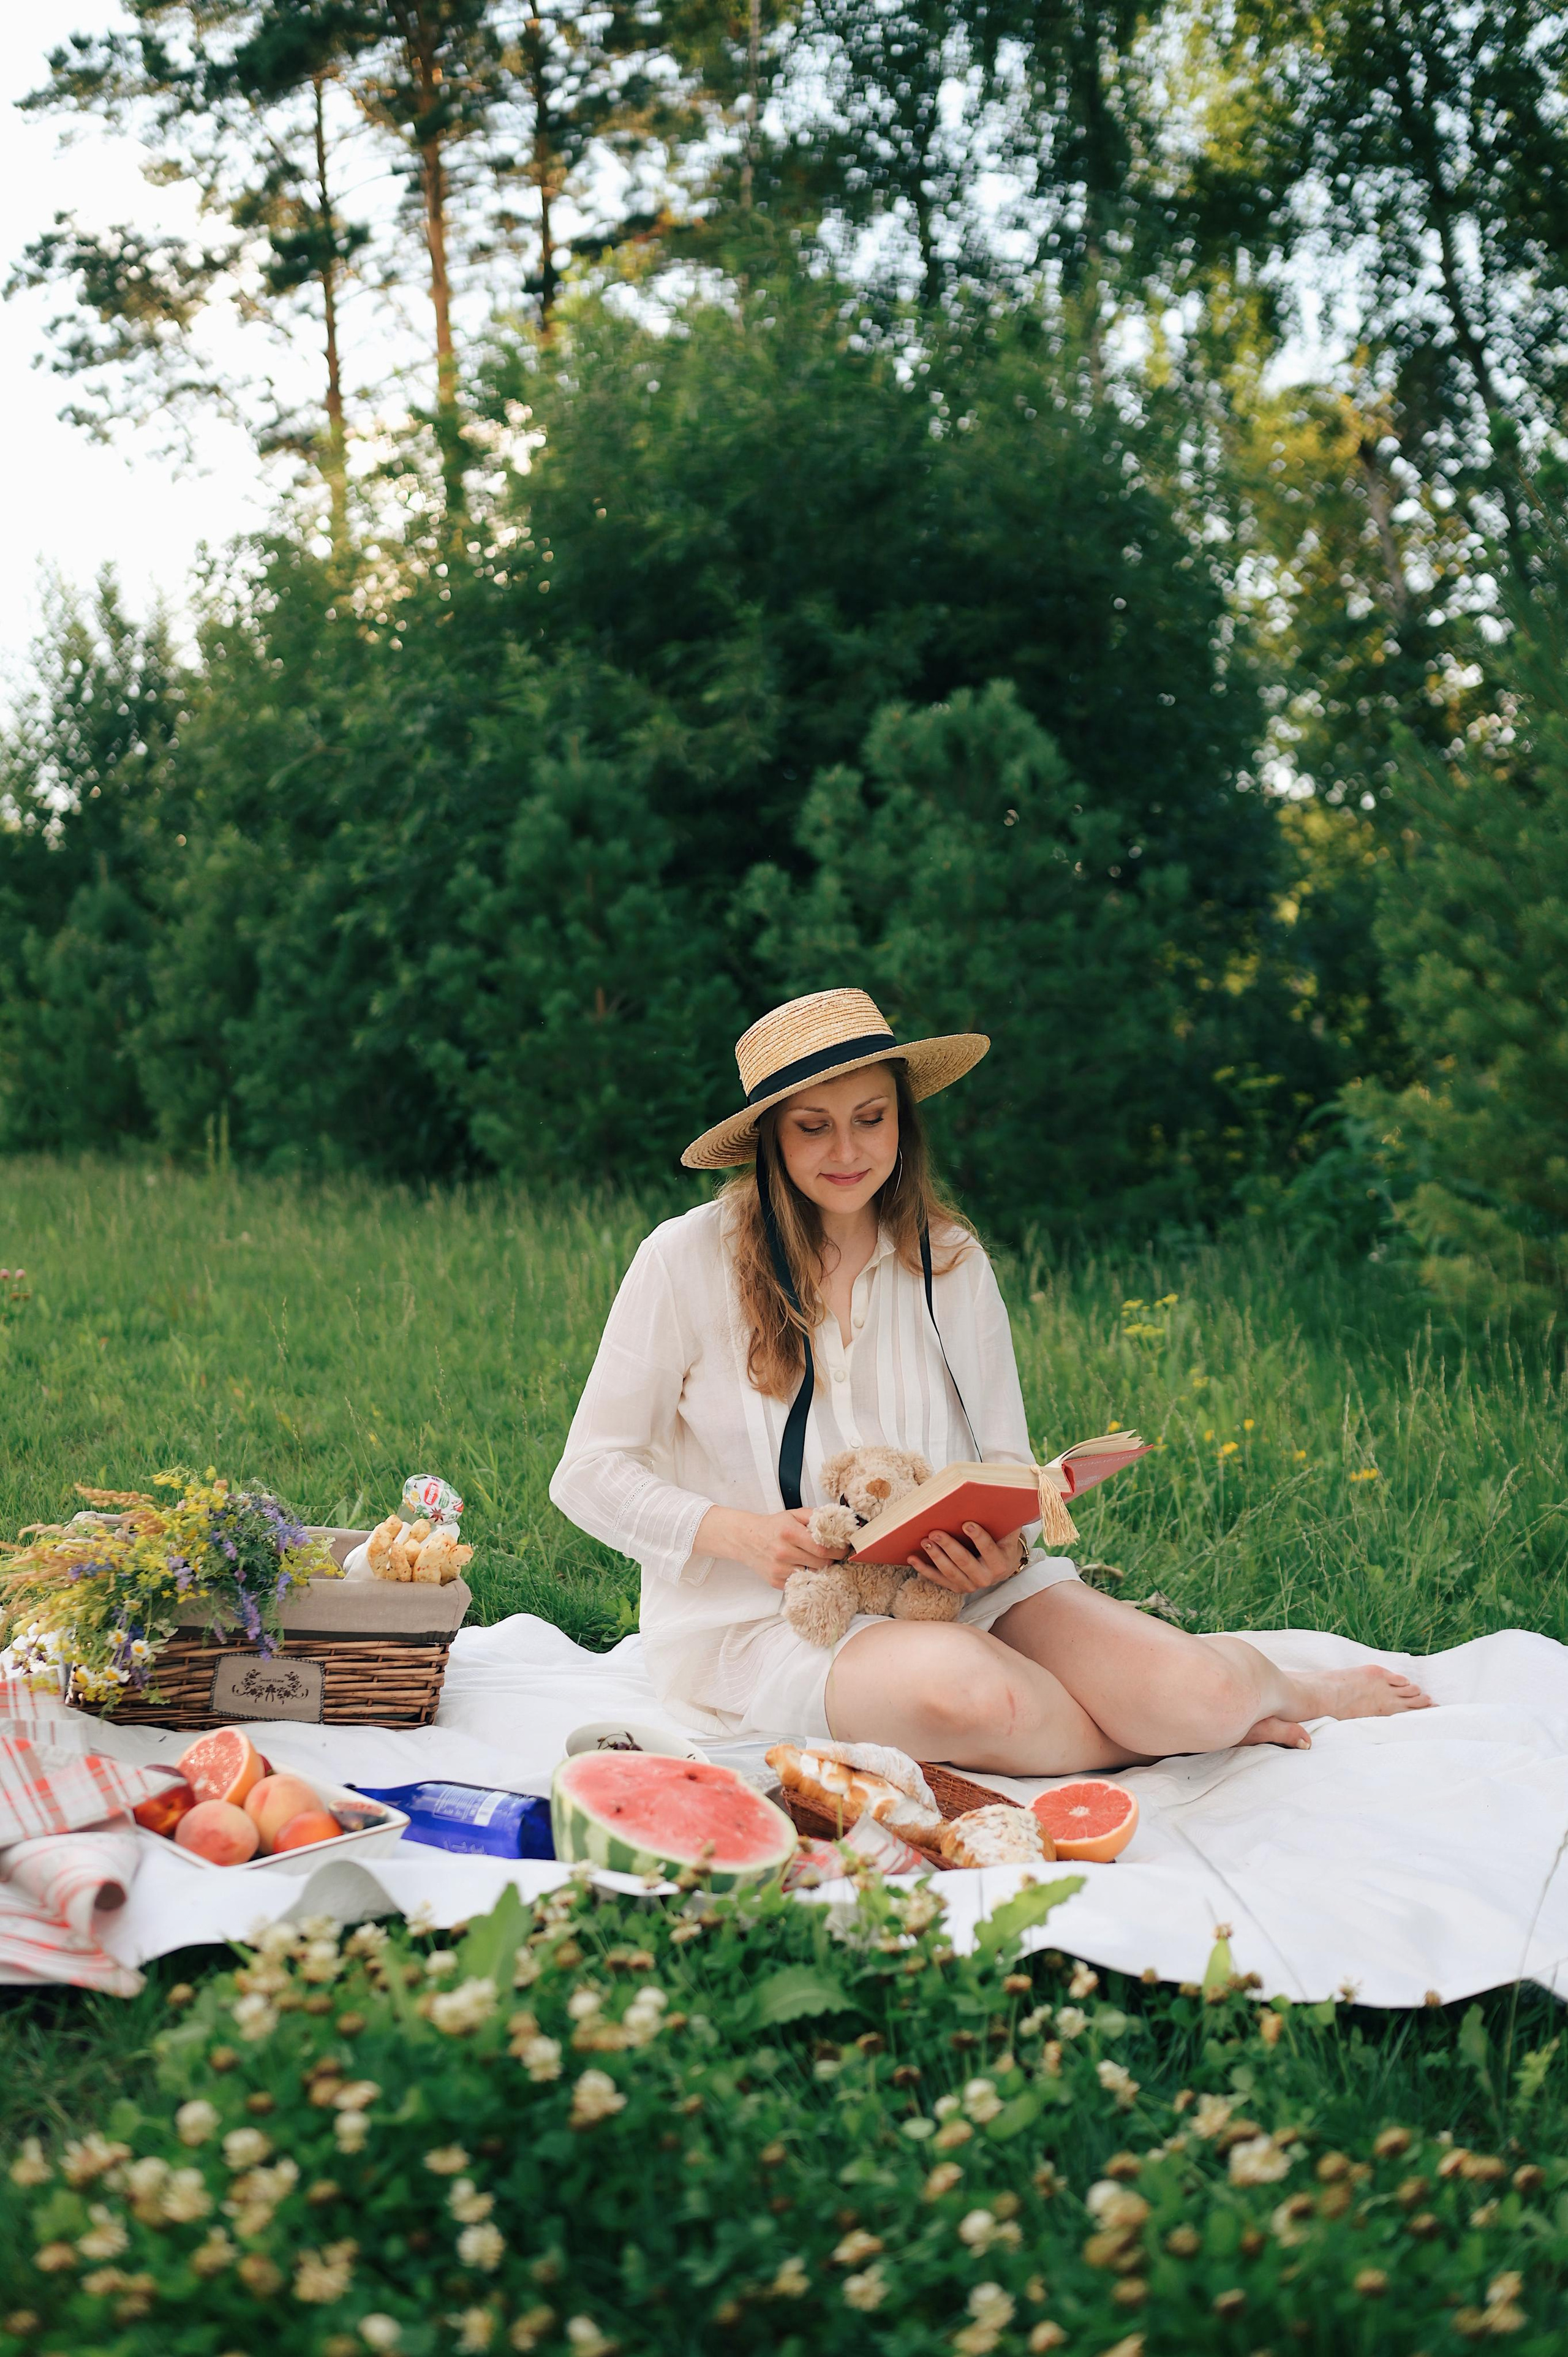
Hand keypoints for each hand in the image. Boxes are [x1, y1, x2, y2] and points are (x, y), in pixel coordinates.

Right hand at [697, 1504, 845, 1590]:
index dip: (838, 1550)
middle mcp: (783, 1553)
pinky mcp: (775, 1582)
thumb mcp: (793, 1514)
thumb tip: (838, 1522)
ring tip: (818, 1561)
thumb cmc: (772, 1526)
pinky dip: (806, 1576)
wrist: (745, 1539)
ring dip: (820, 1569)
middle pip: (821, 1563)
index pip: (822, 1548)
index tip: (844, 1548)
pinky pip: (800, 1583)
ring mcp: (779, 1570)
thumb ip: (815, 1516)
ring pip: (813, 1575)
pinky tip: (805, 1567)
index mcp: (789, 1533)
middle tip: (834, 1554)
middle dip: (832, 1559)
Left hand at [914, 1522, 1025, 1596]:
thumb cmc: (1002, 1541)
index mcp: (1000, 1563)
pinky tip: (912, 1558)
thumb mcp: (1008, 1531)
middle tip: (935, 1532)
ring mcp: (970, 1585)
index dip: (978, 1537)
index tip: (966, 1523)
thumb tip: (994, 1498)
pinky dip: (924, 1569)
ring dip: (935, 1556)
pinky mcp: (957, 1588)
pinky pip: (938, 1579)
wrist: (1002, 1566)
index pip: (988, 1549)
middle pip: (964, 1561)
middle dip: (948, 1546)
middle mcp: (986, 1578)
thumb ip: (1004, 1519)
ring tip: (924, 1541)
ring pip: (950, 1572)